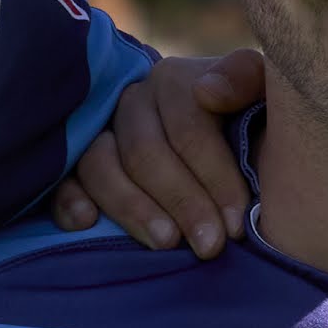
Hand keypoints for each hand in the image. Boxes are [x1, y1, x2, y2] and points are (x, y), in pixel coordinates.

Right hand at [53, 50, 261, 256]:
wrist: (234, 153)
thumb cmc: (252, 131)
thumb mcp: (265, 99)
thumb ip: (248, 81)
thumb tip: (207, 92)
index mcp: (176, 81)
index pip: (187, 126)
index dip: (214, 175)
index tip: (237, 223)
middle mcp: (132, 101)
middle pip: (144, 151)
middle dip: (181, 201)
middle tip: (210, 247)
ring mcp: (99, 132)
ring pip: (100, 165)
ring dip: (132, 207)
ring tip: (166, 244)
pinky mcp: (74, 165)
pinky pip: (62, 180)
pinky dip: (69, 201)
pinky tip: (86, 223)